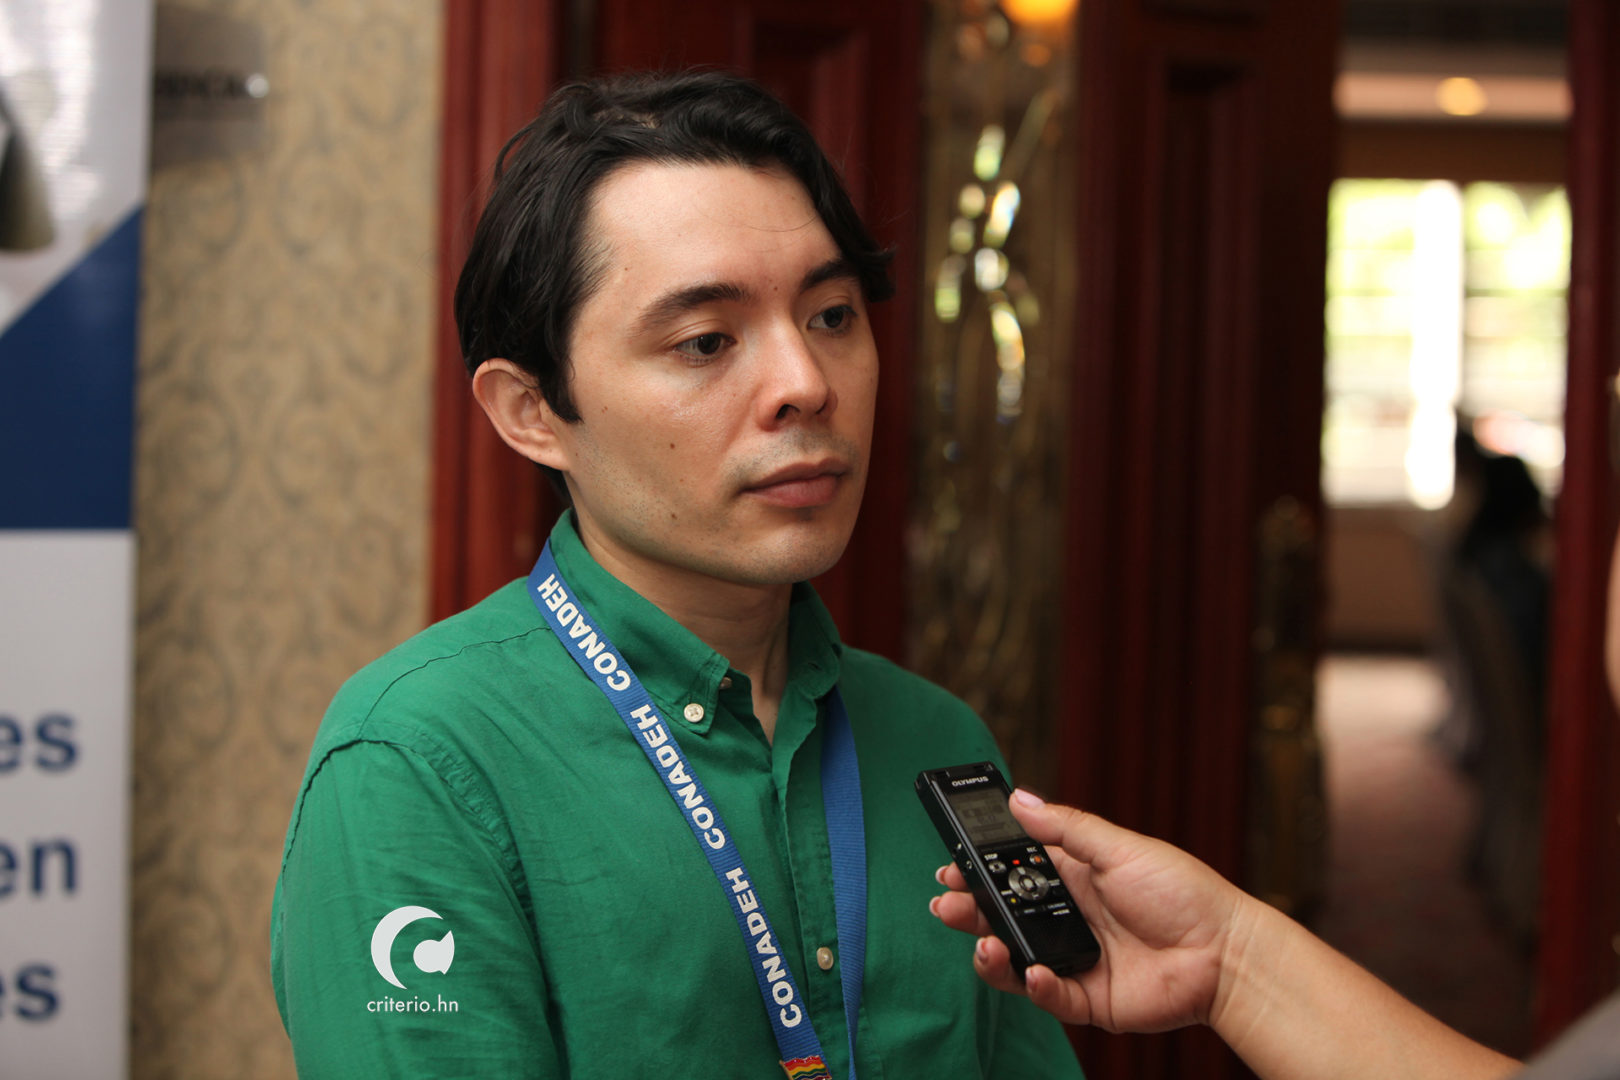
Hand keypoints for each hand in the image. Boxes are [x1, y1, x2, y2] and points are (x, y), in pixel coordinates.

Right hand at [930, 789, 1250, 1032]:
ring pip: (1016, 961)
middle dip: (970, 911)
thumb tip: (1018, 798)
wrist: (1227, 953)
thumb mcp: (1119, 847)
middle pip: (1004, 917)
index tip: (949, 865)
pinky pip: (1050, 996)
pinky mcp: (1089, 998)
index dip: (978, 872)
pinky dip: (1035, 986)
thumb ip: (1065, 827)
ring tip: (982, 942)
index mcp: (1073, 879)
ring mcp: (1076, 960)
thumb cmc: (1183, 893)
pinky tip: (1033, 972)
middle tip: (946, 904)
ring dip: (991, 952)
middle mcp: (1068, 919)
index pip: (1012, 873)